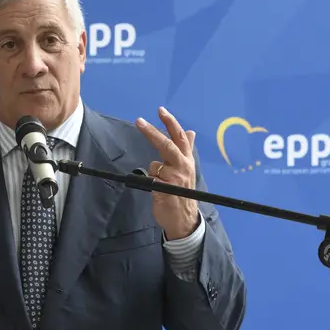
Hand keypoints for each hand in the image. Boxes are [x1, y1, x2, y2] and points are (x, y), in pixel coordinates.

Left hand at [135, 107, 198, 239]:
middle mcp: (183, 166)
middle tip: (139, 121)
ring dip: (154, 173)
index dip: (171, 123)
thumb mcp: (186, 169)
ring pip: (155, 165)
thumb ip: (186, 150)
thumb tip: (191, 132)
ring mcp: (175, 178)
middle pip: (167, 145)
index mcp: (187, 160)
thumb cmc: (182, 192)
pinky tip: (158, 191)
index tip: (161, 110)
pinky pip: (151, 179)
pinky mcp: (165, 189)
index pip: (180, 137)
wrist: (184, 218)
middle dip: (152, 132)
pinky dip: (151, 184)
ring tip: (161, 184)